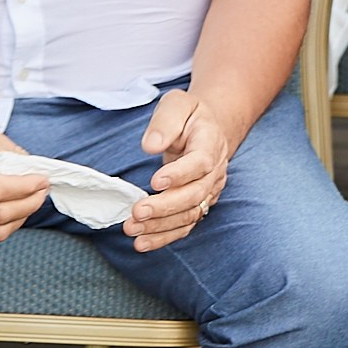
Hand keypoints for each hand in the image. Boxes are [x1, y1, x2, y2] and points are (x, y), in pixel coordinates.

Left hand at [126, 90, 232, 251]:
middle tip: (137, 211)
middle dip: (165, 206)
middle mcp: (215, 171)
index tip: (154, 181)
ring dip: (160, 225)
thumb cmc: (188, 117)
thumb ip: (165, 121)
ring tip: (132, 228)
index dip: (180, 174)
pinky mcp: (198, 205)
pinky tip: (141, 243)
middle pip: (196, 194)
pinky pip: (184, 226)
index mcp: (211, 143)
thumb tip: (150, 145)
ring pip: (190, 214)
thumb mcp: (178, 104)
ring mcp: (209, 191)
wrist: (207, 129)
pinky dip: (163, 237)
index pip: (201, 162)